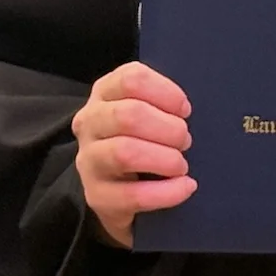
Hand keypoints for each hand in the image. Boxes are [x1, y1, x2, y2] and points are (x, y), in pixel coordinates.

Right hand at [70, 62, 195, 247]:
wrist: (115, 189)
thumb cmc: (139, 139)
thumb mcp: (145, 111)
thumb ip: (161, 103)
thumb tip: (187, 111)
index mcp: (105, 92)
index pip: (131, 79)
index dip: (166, 93)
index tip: (185, 110)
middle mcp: (90, 122)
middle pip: (128, 115)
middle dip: (168, 128)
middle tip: (186, 141)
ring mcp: (89, 160)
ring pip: (125, 152)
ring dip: (164, 159)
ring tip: (181, 165)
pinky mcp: (96, 196)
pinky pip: (133, 194)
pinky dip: (166, 192)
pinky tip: (184, 187)